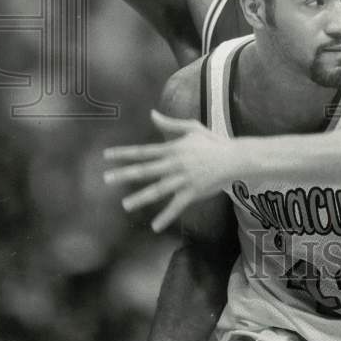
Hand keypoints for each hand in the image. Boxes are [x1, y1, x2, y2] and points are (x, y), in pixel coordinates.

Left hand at [103, 110, 237, 230]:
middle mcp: (174, 164)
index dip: (124, 154)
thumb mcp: (191, 127)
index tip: (107, 156)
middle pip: (145, 170)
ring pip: (158, 190)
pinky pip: (177, 206)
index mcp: (172, 148)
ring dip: (140, 197)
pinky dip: (166, 216)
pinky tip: (155, 227)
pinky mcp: (193, 192)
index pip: (143, 151)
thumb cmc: (212, 141)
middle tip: (106, 179)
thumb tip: (151, 114)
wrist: (234, 157)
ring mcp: (183, 179)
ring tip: (125, 205)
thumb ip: (169, 124)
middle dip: (124, 174)